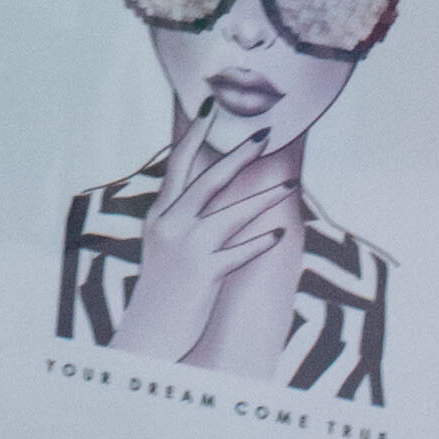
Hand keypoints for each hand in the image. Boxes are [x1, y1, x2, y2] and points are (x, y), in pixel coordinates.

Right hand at [112, 116, 303, 365]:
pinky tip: (279, 234)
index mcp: (159, 214)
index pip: (178, 164)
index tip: (210, 105)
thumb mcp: (161, 245)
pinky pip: (238, 252)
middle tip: (265, 134)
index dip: (194, 133)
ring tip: (290, 186)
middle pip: (207, 180)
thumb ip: (178, 218)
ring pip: (229, 214)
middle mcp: (169, 225)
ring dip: (263, 199)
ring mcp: (186, 249)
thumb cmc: (162, 290)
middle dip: (238, 155)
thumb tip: (202, 192)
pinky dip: (260, 242)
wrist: (147, 333)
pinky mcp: (203, 274)